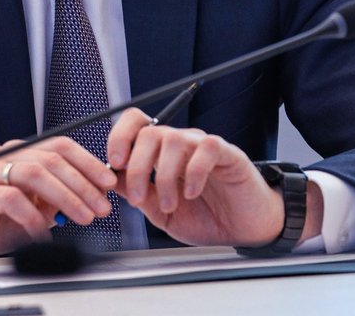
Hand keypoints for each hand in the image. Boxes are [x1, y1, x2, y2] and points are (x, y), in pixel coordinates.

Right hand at [0, 136, 117, 269]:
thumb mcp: (35, 208)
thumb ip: (58, 198)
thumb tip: (96, 195)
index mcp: (19, 153)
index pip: (59, 146)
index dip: (88, 162)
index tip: (109, 182)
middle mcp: (2, 156)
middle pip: (50, 159)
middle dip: (82, 183)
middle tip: (102, 207)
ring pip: (34, 173)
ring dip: (65, 196)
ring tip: (83, 217)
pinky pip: (12, 200)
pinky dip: (33, 218)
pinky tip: (45, 234)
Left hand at [107, 108, 299, 246]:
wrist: (244, 230)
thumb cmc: (207, 218)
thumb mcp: (161, 212)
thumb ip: (138, 194)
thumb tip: (110, 179)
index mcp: (162, 154)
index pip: (136, 125)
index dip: (119, 137)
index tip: (114, 165)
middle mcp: (181, 145)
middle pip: (149, 132)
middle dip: (137, 167)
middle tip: (138, 199)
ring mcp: (203, 147)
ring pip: (174, 139)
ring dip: (164, 176)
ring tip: (170, 204)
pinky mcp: (227, 153)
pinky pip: (206, 148)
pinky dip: (193, 172)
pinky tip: (192, 192)